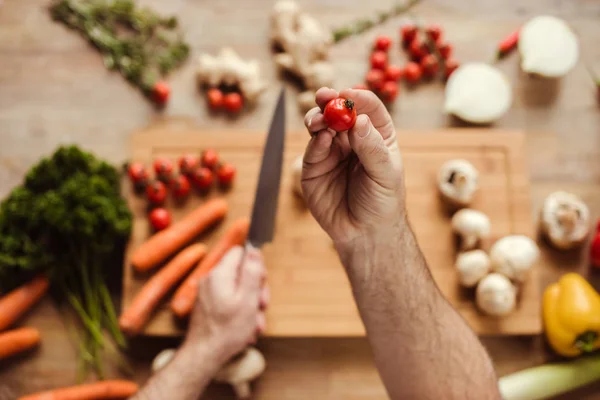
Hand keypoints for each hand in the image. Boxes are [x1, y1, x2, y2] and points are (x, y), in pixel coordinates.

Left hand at [185, 245, 268, 362]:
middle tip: (261, 306)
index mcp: (219, 274)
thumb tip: (254, 249)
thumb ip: (252, 272)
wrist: (203, 356)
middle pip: (241, 273)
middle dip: (256, 291)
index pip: (240, 252)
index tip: (261, 282)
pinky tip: (245, 330)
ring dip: (251, 307)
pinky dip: (240, 314)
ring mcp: (209, 294)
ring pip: (238, 291)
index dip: (255, 265)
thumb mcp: (248, 299)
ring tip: (254, 325)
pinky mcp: (209, 307)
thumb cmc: (226, 331)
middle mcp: (211, 280)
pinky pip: (230, 303)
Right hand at [302, 87, 404, 246]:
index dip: (358, 98)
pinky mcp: (314, 167)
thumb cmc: (382, 202)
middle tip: (323, 95)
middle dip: (330, 101)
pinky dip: (315, 141)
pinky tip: (321, 139)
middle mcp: (352, 139)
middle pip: (340, 112)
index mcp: (376, 135)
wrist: (364, 233)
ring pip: (321, 126)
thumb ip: (372, 148)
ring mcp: (331, 151)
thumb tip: (359, 120)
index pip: (368, 109)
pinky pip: (312, 149)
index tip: (348, 94)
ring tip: (317, 120)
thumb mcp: (385, 175)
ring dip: (317, 118)